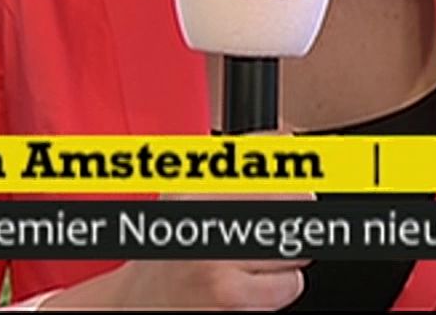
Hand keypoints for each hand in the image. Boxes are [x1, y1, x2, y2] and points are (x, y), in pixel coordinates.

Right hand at [39, 132, 313, 311]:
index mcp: (198, 185)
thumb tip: (290, 137)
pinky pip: (289, 287)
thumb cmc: (168, 252)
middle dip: (292, 221)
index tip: (300, 180)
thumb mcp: (188, 194)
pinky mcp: (231, 298)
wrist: (135, 305)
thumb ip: (237, 165)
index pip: (274, 155)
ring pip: (298, 250)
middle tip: (267, 233)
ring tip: (246, 266)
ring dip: (283, 262)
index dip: (295, 171)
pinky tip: (244, 290)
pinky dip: (275, 294)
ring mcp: (218, 260)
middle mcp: (206, 217)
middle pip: (299, 201)